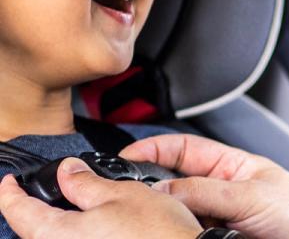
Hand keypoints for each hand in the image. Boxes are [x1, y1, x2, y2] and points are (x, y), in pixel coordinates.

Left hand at [0, 157, 201, 238]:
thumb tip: (67, 172)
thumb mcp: (123, 193)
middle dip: (36, 211)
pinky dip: (79, 237)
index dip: (9, 192)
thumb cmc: (158, 234)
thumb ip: (85, 183)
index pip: (17, 212)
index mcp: (56, 235)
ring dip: (59, 226)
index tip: (8, 182)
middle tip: (47, 193)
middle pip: (34, 232)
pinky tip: (97, 230)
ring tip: (77, 210)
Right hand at [120, 134, 288, 238]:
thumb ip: (205, 191)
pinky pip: (185, 236)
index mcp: (231, 165)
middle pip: (173, 184)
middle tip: (132, 198)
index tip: (125, 158)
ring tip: (156, 222)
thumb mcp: (251, 196)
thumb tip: (161, 191)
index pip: (183, 149)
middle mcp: (219, 191)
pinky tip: (174, 235)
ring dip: (164, 217)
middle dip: (151, 188)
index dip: (152, 149)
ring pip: (176, 214)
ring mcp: (216, 219)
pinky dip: (175, 234)